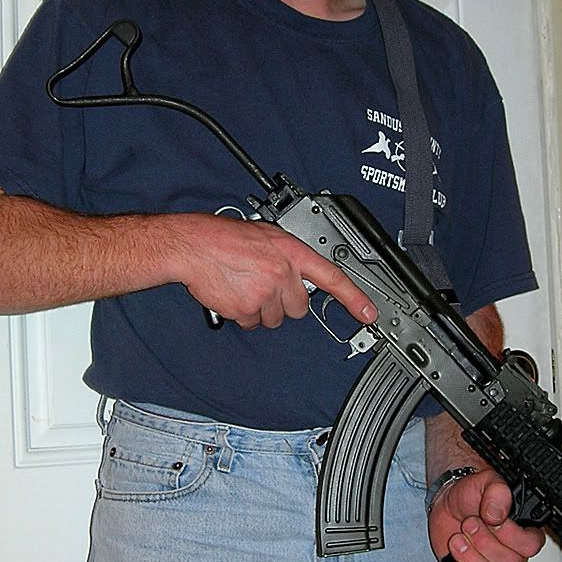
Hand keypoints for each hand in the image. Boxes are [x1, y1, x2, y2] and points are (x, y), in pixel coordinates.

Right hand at [168, 213, 376, 329]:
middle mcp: (284, 273)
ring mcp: (267, 293)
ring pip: (276, 319)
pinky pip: (253, 323)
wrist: (192, 245)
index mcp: (292, 252)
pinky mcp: (248, 309)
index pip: (333, 277)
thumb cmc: (224, 238)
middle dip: (284, 303)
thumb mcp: (266, 237)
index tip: (369, 313)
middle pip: (299, 307)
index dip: (355, 298)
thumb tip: (298, 278)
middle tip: (264, 285)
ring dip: (262, 309)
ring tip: (244, 285)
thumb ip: (287, 259)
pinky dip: (243, 314)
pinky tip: (233, 293)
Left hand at [428, 469, 544, 561]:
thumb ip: (497, 492)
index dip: (510, 536)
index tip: (491, 520)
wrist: (447, 502)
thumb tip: (497, 514)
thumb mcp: (486, 482)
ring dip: (472, 559)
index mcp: (522, 530)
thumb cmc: (470, 494)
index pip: (531, 545)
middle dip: (484, 543)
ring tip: (458, 540)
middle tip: (469, 524)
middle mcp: (510, 552)